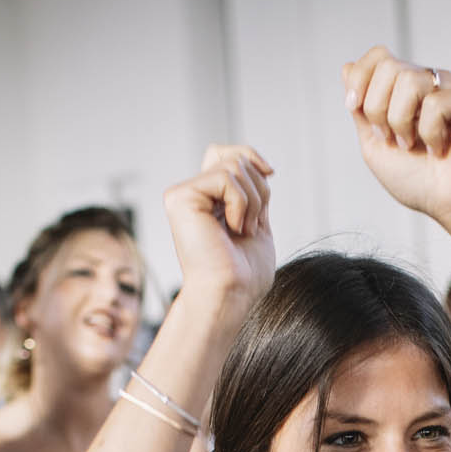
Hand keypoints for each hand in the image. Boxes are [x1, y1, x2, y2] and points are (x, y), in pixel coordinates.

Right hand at [163, 144, 275, 309]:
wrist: (229, 296)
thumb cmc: (242, 275)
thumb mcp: (256, 223)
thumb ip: (254, 194)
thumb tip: (262, 167)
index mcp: (207, 201)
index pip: (227, 155)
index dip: (251, 156)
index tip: (270, 174)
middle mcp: (191, 195)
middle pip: (235, 157)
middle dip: (259, 188)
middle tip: (251, 224)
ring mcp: (182, 195)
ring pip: (234, 166)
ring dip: (253, 201)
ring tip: (242, 230)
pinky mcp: (180, 198)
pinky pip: (225, 178)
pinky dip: (241, 204)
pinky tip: (233, 228)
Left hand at [342, 48, 450, 230]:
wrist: (450, 207)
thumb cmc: (419, 181)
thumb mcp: (374, 143)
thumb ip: (361, 107)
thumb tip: (348, 67)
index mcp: (409, 89)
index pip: (379, 56)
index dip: (360, 80)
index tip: (355, 109)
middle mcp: (432, 82)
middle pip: (389, 65)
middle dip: (378, 108)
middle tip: (392, 139)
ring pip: (410, 80)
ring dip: (402, 122)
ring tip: (414, 145)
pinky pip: (437, 102)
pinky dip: (430, 132)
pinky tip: (440, 148)